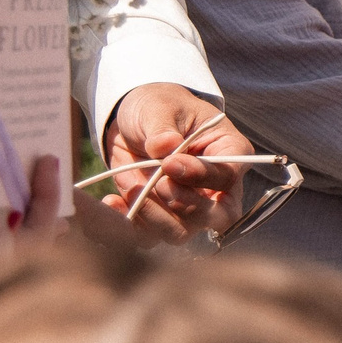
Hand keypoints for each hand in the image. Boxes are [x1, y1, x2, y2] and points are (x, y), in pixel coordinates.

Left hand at [102, 84, 252, 244]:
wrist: (133, 121)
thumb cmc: (159, 107)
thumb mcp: (161, 107)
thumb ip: (163, 128)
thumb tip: (164, 145)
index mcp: (229, 154)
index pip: (227, 177)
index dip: (202, 176)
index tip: (170, 163)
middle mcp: (215, 188)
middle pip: (217, 217)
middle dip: (186, 206)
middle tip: (159, 184)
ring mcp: (188, 207)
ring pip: (181, 232)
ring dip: (154, 217)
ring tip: (130, 188)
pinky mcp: (158, 216)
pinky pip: (148, 235)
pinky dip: (128, 223)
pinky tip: (112, 202)